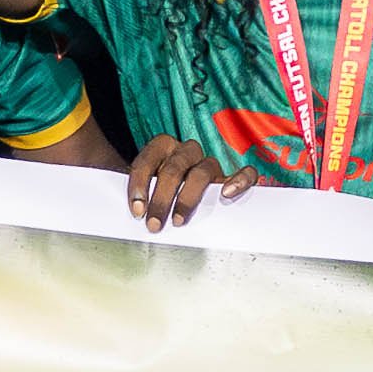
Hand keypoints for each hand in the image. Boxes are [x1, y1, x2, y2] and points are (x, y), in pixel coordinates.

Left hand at [126, 135, 263, 230]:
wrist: (179, 196)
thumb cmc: (159, 195)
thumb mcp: (144, 191)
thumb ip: (138, 196)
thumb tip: (126, 213)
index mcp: (163, 147)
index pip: (147, 160)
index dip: (139, 184)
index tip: (136, 211)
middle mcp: (187, 151)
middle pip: (174, 169)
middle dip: (161, 199)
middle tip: (154, 224)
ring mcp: (210, 163)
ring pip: (202, 172)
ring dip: (188, 198)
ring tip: (179, 221)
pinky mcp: (231, 178)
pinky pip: (245, 173)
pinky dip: (238, 180)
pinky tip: (226, 194)